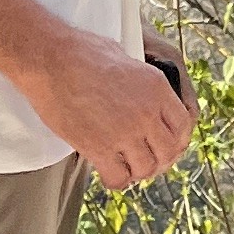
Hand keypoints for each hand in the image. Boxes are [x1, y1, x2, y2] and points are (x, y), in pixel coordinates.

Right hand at [18, 20, 197, 189]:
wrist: (50, 60)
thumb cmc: (81, 52)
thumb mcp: (125, 57)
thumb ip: (139, 82)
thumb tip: (141, 94)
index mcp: (157, 88)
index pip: (183, 124)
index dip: (177, 139)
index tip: (168, 144)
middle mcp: (146, 112)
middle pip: (169, 151)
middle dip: (161, 160)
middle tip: (149, 161)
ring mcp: (124, 132)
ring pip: (146, 168)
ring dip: (138, 171)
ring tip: (128, 168)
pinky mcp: (99, 147)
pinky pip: (118, 177)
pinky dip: (117, 180)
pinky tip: (110, 174)